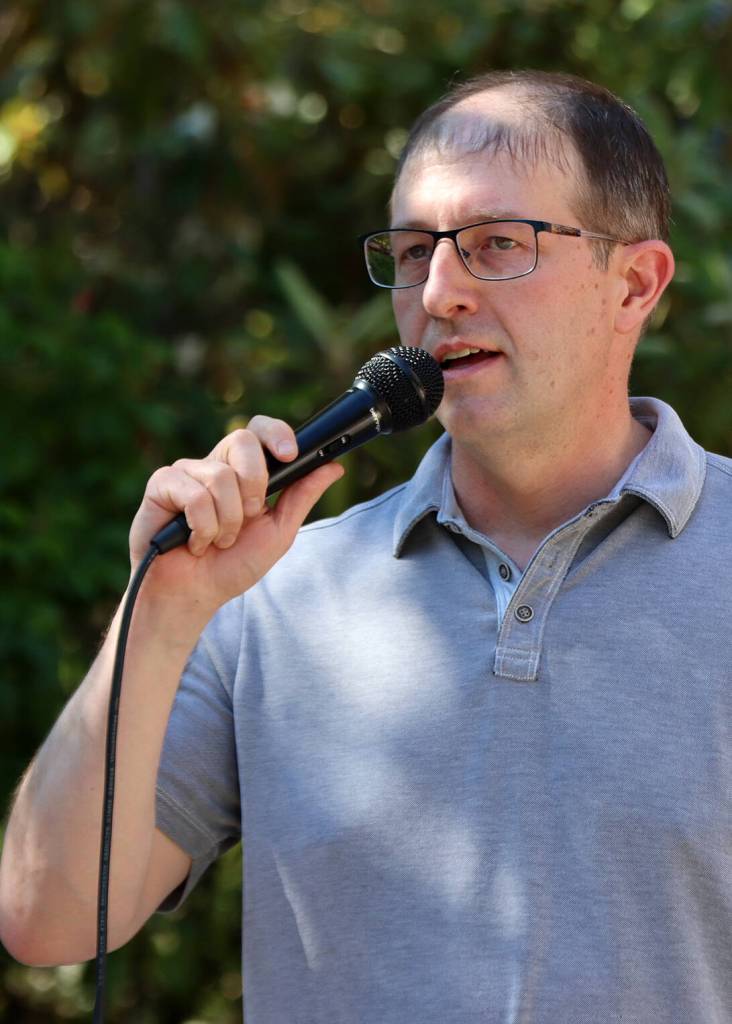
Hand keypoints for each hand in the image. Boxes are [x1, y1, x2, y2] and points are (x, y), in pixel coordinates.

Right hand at [128, 416, 343, 615]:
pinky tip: (194, 541)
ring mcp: (186, 473)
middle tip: (249, 516)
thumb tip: (334, 467)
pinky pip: (194, 495)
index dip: (276, 433)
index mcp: (243, 472)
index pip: (259, 431)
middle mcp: (214, 465)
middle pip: (242, 439)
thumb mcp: (278, 533)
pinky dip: (202, 528)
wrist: (194, 595)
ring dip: (227, 521)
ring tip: (217, 541)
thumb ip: (301, 497)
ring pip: (221, 476)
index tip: (291, 455)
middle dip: (255, 483)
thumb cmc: (231, 565)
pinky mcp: (161, 485)